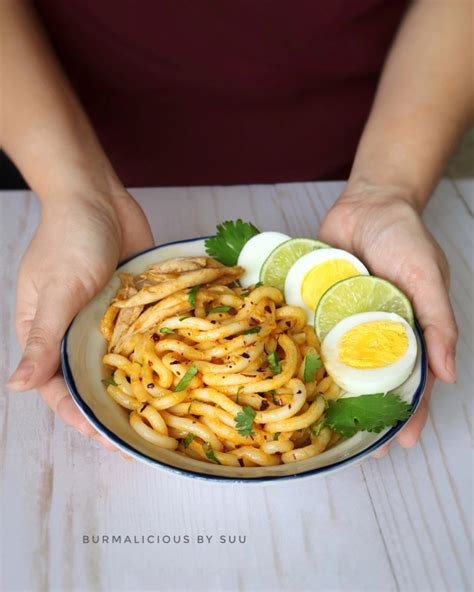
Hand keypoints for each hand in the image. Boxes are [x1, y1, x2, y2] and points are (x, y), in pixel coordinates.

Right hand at [7, 190, 153, 451]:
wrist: (98, 198)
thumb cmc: (69, 239)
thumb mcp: (57, 290)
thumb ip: (42, 339)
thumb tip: (17, 386)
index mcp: (46, 335)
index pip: (60, 389)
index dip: (82, 417)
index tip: (110, 440)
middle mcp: (76, 334)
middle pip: (94, 382)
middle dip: (116, 411)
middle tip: (145, 438)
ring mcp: (106, 321)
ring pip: (122, 365)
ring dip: (140, 388)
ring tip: (168, 416)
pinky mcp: (132, 307)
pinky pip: (143, 338)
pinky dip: (157, 356)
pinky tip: (179, 374)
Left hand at [318, 190, 456, 454]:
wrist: (367, 205)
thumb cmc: (405, 238)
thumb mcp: (427, 277)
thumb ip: (438, 322)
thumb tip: (449, 374)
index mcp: (407, 332)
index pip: (412, 381)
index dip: (409, 413)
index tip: (398, 444)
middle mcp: (373, 333)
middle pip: (370, 382)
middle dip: (364, 413)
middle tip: (353, 445)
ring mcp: (343, 323)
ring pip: (336, 365)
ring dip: (330, 392)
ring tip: (318, 422)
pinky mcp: (318, 308)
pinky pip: (311, 335)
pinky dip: (303, 354)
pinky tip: (290, 375)